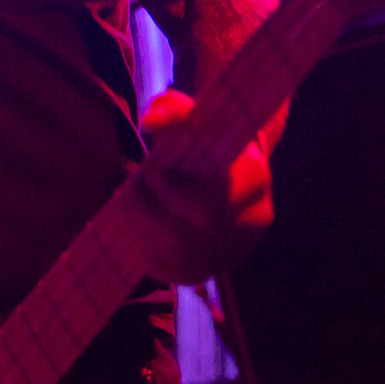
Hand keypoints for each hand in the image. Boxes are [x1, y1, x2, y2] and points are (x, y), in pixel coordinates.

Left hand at [134, 88, 273, 285]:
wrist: (233, 167)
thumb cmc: (207, 136)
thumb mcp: (192, 115)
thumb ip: (171, 110)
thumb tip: (151, 122)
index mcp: (255, 180)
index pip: (206, 203)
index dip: (166, 191)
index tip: (147, 170)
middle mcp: (254, 221)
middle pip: (189, 236)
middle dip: (147, 215)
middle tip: (130, 193)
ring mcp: (238, 249)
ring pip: (180, 258)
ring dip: (143, 234)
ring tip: (130, 210)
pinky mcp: (220, 266)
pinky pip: (177, 273)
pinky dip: (151, 254)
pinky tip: (143, 231)